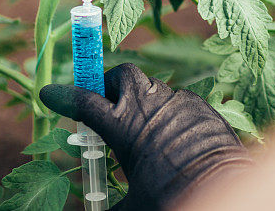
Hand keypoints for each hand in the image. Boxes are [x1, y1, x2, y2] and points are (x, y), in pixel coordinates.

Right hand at [39, 63, 252, 209]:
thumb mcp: (133, 204)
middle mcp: (149, 106)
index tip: (50, 92)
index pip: (83, 102)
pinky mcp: (202, 107)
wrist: (224, 191)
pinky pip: (179, 102)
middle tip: (107, 106)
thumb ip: (109, 203)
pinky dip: (171, 114)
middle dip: (110, 85)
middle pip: (122, 77)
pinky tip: (173, 138)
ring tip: (145, 129)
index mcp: (124, 126)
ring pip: (153, 88)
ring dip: (143, 102)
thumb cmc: (172, 198)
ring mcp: (179, 102)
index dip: (63, 96)